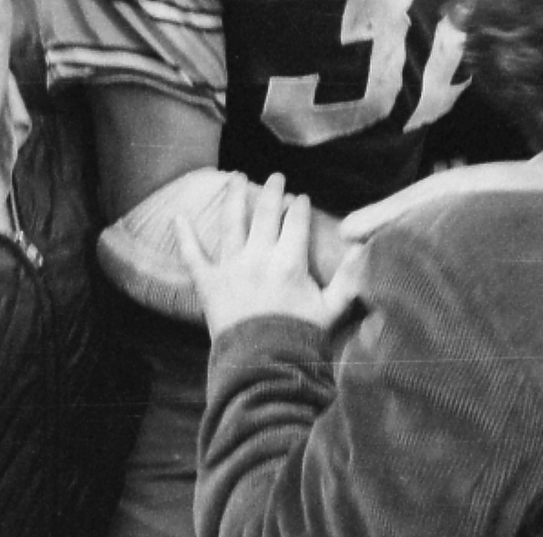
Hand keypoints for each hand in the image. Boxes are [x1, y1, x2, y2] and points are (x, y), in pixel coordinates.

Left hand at [175, 173, 363, 338]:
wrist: (263, 366)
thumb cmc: (299, 338)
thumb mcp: (331, 309)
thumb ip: (349, 279)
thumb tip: (363, 250)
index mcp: (289, 261)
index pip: (296, 221)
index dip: (300, 206)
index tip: (301, 198)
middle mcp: (259, 256)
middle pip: (265, 212)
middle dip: (273, 191)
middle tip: (276, 177)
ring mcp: (231, 267)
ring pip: (232, 221)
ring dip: (234, 196)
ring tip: (236, 176)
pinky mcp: (208, 283)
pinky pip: (193, 255)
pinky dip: (185, 235)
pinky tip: (178, 217)